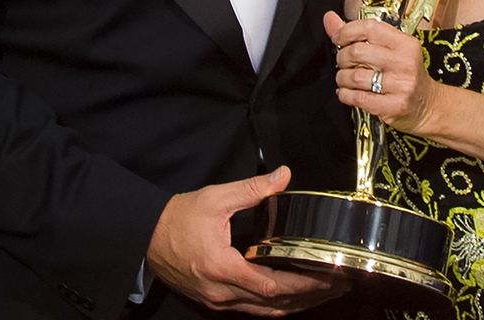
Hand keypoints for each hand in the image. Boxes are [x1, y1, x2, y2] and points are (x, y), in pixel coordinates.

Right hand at [146, 167, 345, 315]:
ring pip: (264, 313)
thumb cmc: (179, 217)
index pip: (271, 286)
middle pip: (273, 306)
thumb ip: (252, 189)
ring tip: (322, 293)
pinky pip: (251, 310)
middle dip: (308, 297)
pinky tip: (291, 297)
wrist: (146, 237)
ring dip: (294, 306)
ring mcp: (217, 301)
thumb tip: (283, 176)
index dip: (303, 285)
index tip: (327, 278)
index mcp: (222, 267)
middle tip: (337, 286)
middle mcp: (221, 292)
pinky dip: (275, 306)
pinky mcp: (214, 301)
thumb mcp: (216, 198)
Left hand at [324, 11, 435, 134]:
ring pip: (355, 76)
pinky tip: (346, 93)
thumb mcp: (390, 49)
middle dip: (342, 57)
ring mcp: (401, 85)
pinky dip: (345, 95)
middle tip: (343, 61)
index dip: (347, 31)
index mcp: (405, 43)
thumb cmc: (406, 73)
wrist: (428, 105)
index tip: (338, 38)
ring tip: (344, 78)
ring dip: (342, 78)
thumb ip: (358, 34)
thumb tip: (329, 18)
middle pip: (358, 52)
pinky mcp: (394, 106)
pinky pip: (358, 98)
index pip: (370, 27)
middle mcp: (405, 62)